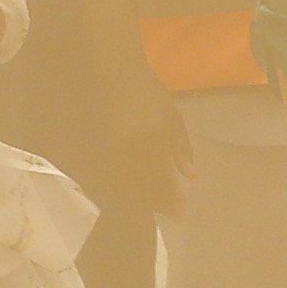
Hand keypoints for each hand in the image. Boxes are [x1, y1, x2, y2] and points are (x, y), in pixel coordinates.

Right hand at [99, 69, 195, 217]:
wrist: (113, 75)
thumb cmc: (148, 94)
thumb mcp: (173, 117)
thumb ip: (182, 148)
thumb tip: (191, 175)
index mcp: (152, 143)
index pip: (162, 181)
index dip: (172, 200)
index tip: (182, 212)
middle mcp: (129, 152)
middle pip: (142, 189)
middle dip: (157, 203)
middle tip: (170, 212)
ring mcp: (109, 152)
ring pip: (123, 187)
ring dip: (139, 200)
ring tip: (152, 205)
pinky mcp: (95, 151)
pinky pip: (107, 178)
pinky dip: (120, 190)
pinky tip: (129, 193)